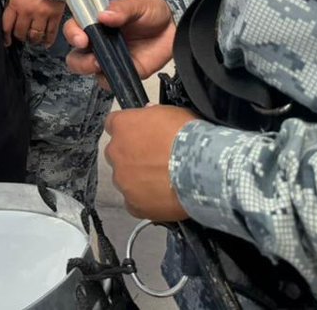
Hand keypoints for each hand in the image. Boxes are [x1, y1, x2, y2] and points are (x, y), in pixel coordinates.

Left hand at [2, 0, 64, 46]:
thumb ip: (14, 4)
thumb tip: (12, 18)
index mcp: (16, 3)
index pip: (7, 24)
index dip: (6, 36)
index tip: (7, 41)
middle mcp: (27, 11)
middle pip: (21, 32)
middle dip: (20, 37)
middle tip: (22, 37)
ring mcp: (41, 15)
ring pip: (35, 35)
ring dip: (33, 40)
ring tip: (33, 40)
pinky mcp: (55, 16)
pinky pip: (50, 33)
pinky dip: (48, 40)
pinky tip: (45, 43)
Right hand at [63, 0, 174, 87]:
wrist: (172, 28)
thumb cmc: (152, 12)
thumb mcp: (139, 4)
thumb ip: (122, 8)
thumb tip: (104, 15)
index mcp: (96, 21)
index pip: (74, 27)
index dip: (73, 33)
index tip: (81, 37)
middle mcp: (97, 41)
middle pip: (75, 53)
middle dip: (78, 58)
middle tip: (91, 56)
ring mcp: (107, 58)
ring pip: (85, 69)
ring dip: (88, 68)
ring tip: (100, 64)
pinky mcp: (120, 71)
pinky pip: (107, 81)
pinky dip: (108, 80)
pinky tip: (117, 73)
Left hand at [104, 106, 196, 220]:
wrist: (203, 170)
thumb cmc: (190, 138)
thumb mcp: (171, 113)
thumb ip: (153, 114)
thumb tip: (148, 114)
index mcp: (122, 126)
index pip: (113, 124)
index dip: (128, 131)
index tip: (140, 136)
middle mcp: (116, 152)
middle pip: (117, 153)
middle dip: (131, 156)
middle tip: (155, 160)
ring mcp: (122, 180)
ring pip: (125, 178)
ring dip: (138, 179)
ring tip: (164, 181)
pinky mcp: (133, 203)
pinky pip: (134, 202)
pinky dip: (145, 201)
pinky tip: (162, 197)